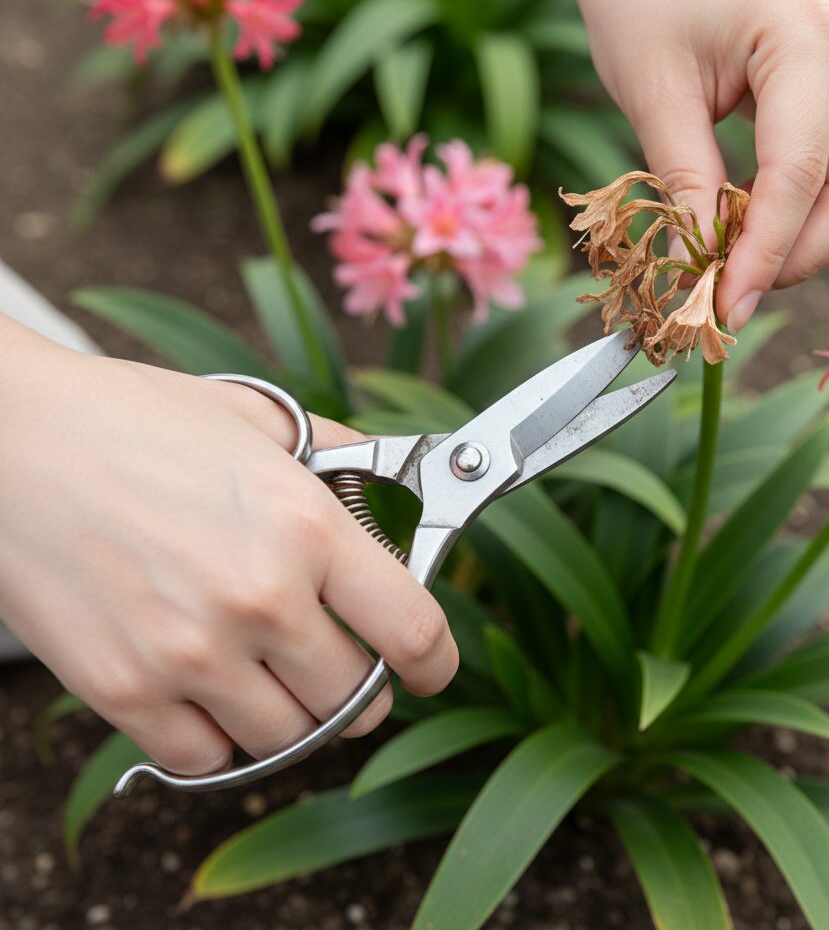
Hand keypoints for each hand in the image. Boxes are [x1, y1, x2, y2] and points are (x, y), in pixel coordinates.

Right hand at [0, 319, 457, 774]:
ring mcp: (189, 653)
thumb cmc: (136, 421)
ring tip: (271, 670)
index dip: (436, 662)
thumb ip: (342, 454)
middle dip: (359, 685)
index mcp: (308, 527)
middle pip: (356, 699)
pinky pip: (206, 758)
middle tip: (339, 660)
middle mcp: (259, 598)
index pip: (414, 631)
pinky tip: (212, 690)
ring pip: (287, 739)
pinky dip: (221, 737)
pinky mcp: (122, 690)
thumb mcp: (258, 420)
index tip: (430, 667)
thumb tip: (396, 480)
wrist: (15, 439)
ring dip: (292, 714)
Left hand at [520, 0, 828, 330]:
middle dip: (802, 256)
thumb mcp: (652, 100)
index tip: (725, 309)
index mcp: (807, 30)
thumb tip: (707, 278)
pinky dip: (810, 213)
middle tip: (737, 295)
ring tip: (741, 264)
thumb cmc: (639, 6)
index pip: (801, 173)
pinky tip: (757, 229)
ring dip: (811, 241)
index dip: (765, 254)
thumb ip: (688, 190)